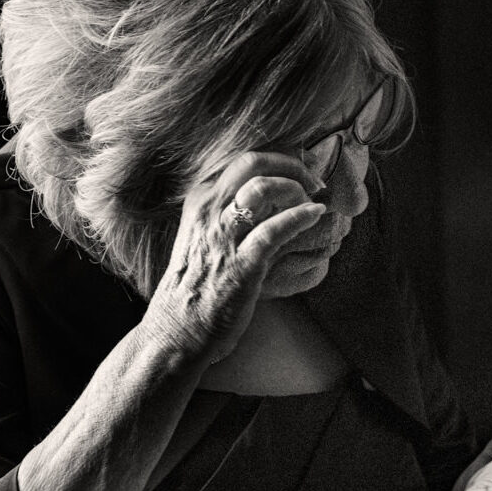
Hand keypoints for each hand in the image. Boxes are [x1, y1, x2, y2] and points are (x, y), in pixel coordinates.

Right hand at [142, 152, 327, 368]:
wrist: (175, 331)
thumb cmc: (197, 286)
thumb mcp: (208, 237)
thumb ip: (236, 214)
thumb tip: (279, 195)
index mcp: (200, 201)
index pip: (242, 160)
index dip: (280, 159)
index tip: (301, 172)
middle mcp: (208, 212)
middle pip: (252, 162)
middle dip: (291, 166)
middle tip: (313, 183)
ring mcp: (222, 237)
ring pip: (262, 188)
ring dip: (296, 190)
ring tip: (313, 204)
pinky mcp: (240, 265)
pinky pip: (274, 230)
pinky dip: (301, 217)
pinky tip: (316, 215)